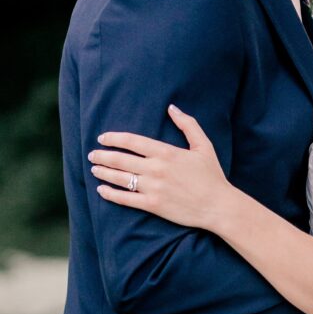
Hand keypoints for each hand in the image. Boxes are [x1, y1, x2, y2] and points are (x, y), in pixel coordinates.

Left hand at [88, 105, 231, 230]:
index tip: (103, 138)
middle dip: (103, 156)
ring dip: (103, 172)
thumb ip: (188, 124)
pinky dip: (111, 194)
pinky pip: (126, 199)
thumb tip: (172, 108)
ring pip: (120, 178)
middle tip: (93, 155)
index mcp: (166, 152)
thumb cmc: (212, 175)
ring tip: (94, 169)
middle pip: (121, 159)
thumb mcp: (204, 145)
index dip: (114, 138)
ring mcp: (153, 187)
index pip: (132, 141)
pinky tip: (102, 190)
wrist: (218, 205)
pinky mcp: (153, 205)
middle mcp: (156, 168)